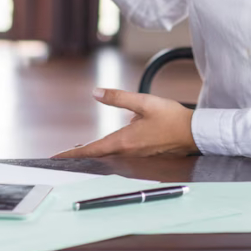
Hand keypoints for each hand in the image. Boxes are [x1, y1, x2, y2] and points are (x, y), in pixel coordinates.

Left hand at [52, 88, 197, 159]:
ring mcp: (137, 154)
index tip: (56, 158)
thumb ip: (118, 98)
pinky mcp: (145, 152)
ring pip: (110, 153)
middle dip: (81, 154)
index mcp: (125, 141)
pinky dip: (109, 149)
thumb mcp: (143, 102)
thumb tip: (95, 93)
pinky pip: (121, 152)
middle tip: (64, 154)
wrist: (194, 133)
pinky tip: (110, 142)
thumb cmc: (171, 118)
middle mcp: (128, 151)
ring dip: (95, 152)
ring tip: (79, 150)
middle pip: (99, 154)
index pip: (92, 149)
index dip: (73, 154)